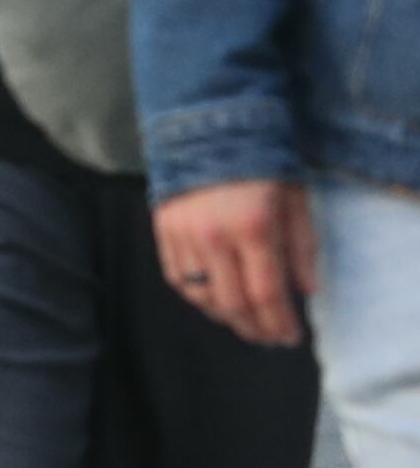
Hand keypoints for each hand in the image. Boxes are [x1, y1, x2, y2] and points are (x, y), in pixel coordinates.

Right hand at [155, 177, 317, 347]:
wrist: (210, 128)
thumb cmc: (262, 164)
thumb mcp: (295, 200)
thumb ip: (301, 247)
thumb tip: (305, 291)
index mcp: (252, 226)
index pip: (267, 292)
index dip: (280, 322)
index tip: (291, 338)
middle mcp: (213, 236)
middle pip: (232, 302)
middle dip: (254, 327)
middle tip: (269, 338)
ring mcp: (183, 235)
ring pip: (201, 296)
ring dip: (225, 316)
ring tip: (244, 322)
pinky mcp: (162, 231)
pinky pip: (177, 279)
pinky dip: (197, 297)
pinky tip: (215, 301)